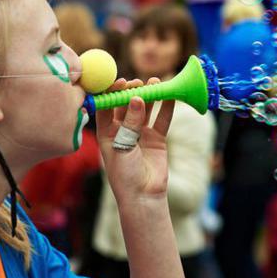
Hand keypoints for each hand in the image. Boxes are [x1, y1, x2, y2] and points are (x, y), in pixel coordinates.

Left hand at [96, 78, 174, 204]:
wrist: (143, 196)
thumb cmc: (124, 174)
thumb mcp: (123, 147)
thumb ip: (130, 123)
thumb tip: (136, 98)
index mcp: (107, 132)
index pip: (106, 107)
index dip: (111, 93)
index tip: (119, 82)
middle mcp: (123, 130)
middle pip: (126, 105)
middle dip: (132, 91)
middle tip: (138, 82)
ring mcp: (140, 133)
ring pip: (145, 109)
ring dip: (149, 96)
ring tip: (155, 83)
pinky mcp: (156, 138)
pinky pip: (162, 119)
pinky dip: (166, 107)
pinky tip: (170, 94)